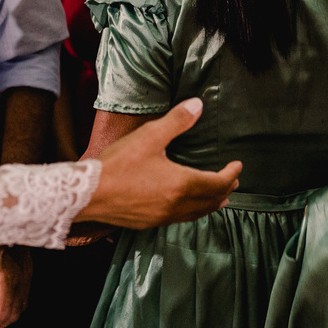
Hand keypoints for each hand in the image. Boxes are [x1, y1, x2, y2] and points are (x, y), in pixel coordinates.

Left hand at [0, 246, 31, 327]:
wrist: (8, 217)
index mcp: (9, 280)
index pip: (3, 312)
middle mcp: (22, 279)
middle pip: (16, 312)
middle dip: (2, 324)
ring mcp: (27, 274)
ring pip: (23, 303)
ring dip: (10, 315)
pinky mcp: (28, 268)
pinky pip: (25, 293)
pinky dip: (16, 303)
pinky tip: (6, 301)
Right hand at [76, 98, 241, 227]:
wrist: (89, 193)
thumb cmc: (119, 164)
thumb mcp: (149, 136)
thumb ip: (177, 121)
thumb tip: (198, 105)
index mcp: (182, 183)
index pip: (217, 183)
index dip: (231, 174)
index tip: (238, 166)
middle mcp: (176, 204)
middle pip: (211, 201)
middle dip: (224, 190)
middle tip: (232, 181)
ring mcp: (162, 217)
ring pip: (196, 214)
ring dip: (210, 204)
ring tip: (218, 199)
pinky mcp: (148, 222)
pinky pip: (179, 219)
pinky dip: (192, 212)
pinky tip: (184, 206)